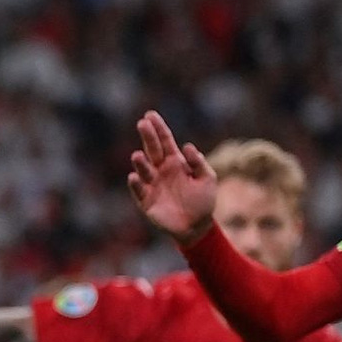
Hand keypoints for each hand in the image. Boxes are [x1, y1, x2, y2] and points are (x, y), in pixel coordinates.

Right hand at [127, 110, 216, 244]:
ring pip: (144, 169)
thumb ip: (198, 162)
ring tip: (138, 155)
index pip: (165, 141)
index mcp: (176, 162)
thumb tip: (186, 146)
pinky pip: (139, 191)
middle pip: (152, 150)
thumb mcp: (208, 178)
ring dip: (140, 163)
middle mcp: (161, 171)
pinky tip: (134, 177)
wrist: (196, 226)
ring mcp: (152, 185)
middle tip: (142, 123)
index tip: (150, 115)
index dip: (158, 128)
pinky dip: (135, 184)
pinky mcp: (146, 201)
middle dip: (147, 137)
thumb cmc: (203, 201)